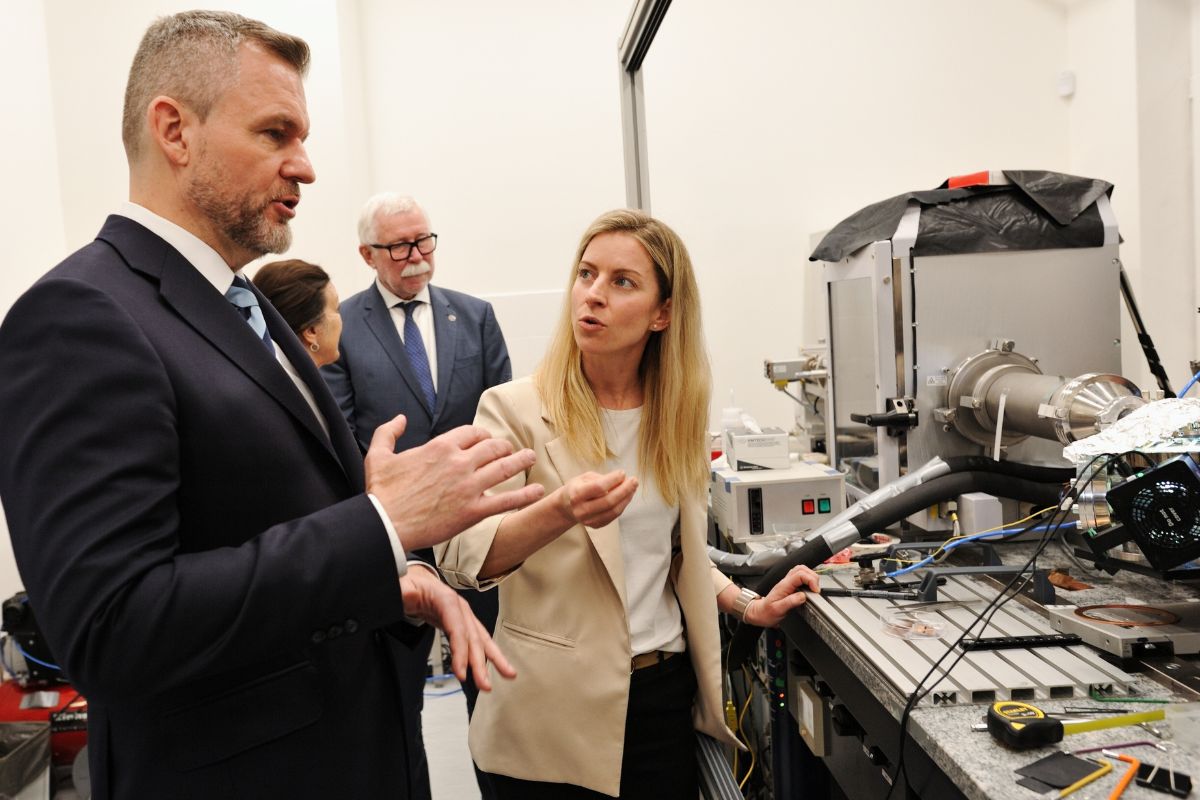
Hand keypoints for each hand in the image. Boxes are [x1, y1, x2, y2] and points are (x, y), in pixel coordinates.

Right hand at [365, 416, 544, 550]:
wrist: (385, 524)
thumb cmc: (381, 493)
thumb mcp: (378, 455)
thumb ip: (389, 432)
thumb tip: (400, 419)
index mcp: (440, 447)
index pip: (472, 433)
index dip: (482, 435)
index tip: (486, 440)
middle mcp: (459, 463)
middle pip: (493, 447)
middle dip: (504, 446)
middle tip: (511, 449)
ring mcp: (469, 487)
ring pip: (504, 468)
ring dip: (521, 460)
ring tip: (531, 457)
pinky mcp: (473, 511)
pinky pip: (506, 500)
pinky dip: (525, 495)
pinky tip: (538, 491)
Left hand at [398, 567, 515, 690]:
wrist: (417, 581)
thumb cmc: (411, 585)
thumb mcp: (402, 588)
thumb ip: (402, 593)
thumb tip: (404, 595)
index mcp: (447, 599)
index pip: (458, 628)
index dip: (461, 652)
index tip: (461, 674)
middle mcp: (460, 608)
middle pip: (473, 637)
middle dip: (481, 663)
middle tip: (485, 685)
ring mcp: (464, 616)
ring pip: (482, 640)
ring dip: (495, 660)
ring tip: (508, 675)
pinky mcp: (463, 625)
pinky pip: (477, 641)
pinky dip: (487, 655)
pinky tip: (495, 668)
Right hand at [558, 470, 637, 527]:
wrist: (566, 507)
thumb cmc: (577, 488)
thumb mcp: (584, 478)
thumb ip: (602, 478)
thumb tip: (622, 479)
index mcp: (576, 494)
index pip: (598, 487)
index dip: (613, 479)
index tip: (622, 473)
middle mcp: (581, 510)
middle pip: (608, 501)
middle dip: (625, 489)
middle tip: (634, 480)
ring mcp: (588, 520)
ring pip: (613, 511)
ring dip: (626, 498)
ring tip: (633, 487)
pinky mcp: (595, 525)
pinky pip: (614, 516)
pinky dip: (623, 505)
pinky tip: (627, 496)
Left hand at [744, 565, 820, 627]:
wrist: (759, 613)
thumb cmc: (766, 612)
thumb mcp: (778, 610)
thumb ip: (790, 602)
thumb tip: (803, 596)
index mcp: (784, 586)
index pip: (799, 574)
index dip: (810, 580)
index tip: (815, 590)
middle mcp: (785, 582)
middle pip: (801, 569)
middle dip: (813, 577)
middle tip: (816, 589)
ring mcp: (787, 583)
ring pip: (800, 570)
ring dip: (810, 576)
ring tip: (814, 587)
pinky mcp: (789, 586)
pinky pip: (799, 577)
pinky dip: (807, 579)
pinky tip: (809, 588)